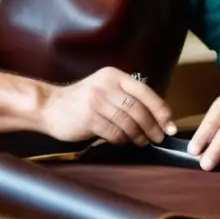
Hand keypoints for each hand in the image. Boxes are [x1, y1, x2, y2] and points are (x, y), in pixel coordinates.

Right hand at [38, 68, 175, 146]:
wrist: (49, 106)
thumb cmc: (81, 101)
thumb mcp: (104, 89)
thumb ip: (125, 96)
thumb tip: (155, 115)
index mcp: (114, 76)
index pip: (145, 93)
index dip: (160, 110)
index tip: (169, 124)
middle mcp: (107, 86)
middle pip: (139, 109)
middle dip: (153, 126)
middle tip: (159, 137)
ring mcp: (97, 102)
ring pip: (128, 123)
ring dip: (139, 136)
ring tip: (143, 142)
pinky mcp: (89, 119)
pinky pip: (114, 133)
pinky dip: (123, 140)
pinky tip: (124, 142)